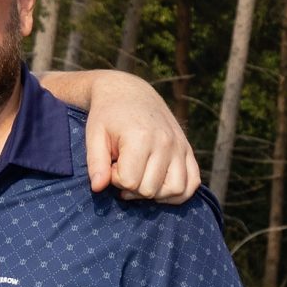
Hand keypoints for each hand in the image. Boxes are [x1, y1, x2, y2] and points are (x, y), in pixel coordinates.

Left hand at [80, 71, 201, 203]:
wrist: (130, 93)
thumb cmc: (108, 115)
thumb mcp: (94, 135)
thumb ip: (95, 162)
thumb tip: (98, 188)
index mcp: (141, 138)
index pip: (129, 182)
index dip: (115, 179)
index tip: (111, 164)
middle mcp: (166, 143)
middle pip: (150, 190)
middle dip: (131, 186)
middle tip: (123, 168)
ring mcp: (180, 147)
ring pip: (175, 190)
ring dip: (154, 193)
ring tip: (140, 178)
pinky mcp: (188, 150)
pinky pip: (193, 183)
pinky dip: (178, 193)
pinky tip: (159, 186)